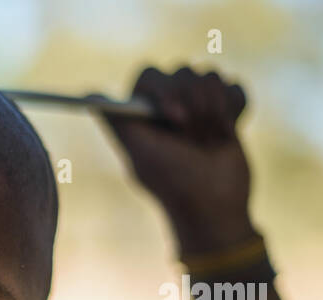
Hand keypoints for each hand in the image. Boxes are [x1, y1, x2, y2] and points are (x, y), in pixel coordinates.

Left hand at [96, 66, 254, 254]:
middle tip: (194, 137)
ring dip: (215, 110)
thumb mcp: (142, 153)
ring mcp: (198, 106)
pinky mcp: (226, 109)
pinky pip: (235, 86)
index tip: (175, 117)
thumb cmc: (174, 182)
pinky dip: (235, 109)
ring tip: (210, 140)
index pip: (150, 76)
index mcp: (143, 113)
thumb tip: (86, 94)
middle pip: (183, 71)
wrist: (216, 206)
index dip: (165, 90)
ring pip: (211, 76)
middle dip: (194, 104)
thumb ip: (117, 121)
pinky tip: (227, 134)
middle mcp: (168, 106)